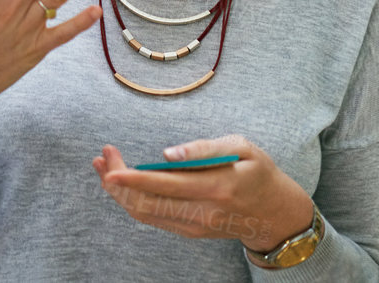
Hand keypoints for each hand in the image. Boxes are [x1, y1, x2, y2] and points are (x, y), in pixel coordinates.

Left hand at [95, 136, 311, 252]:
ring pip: (145, 214)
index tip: (110, 166)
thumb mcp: (242, 147)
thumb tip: (167, 153)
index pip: (166, 186)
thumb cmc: (258, 172)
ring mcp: (195, 225)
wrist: (276, 215)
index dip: (133, 178)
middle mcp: (203, 212)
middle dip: (117, 182)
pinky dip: (132, 200)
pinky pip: (153, 218)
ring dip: (119, 192)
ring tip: (102, 165)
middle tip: (102, 157)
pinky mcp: (190, 230)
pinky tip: (122, 182)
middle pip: (147, 204)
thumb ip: (204, 148)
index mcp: (217, 187)